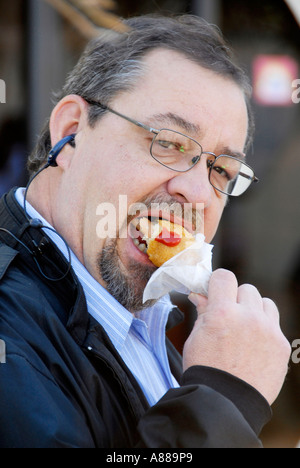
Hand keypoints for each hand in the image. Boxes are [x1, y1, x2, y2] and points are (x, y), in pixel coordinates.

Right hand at [183, 269, 290, 405]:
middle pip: (246, 289)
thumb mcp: (196, 337)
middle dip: (236, 299)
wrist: (226, 403)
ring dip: (254, 310)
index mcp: (222, 313)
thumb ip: (203, 312)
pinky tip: (255, 345)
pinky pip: (275, 324)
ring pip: (265, 303)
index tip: (215, 291)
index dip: (218, 282)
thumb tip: (201, 295)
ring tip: (245, 328)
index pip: (224, 277)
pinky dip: (265, 329)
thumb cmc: (205, 370)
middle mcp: (248, 317)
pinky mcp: (281, 345)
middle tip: (229, 316)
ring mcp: (268, 331)